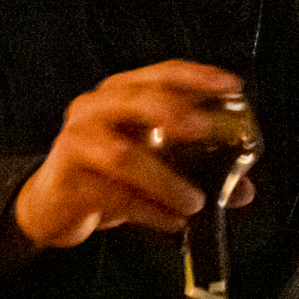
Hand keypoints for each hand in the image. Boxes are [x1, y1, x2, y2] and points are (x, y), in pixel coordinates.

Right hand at [12, 60, 254, 249]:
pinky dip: (150, 212)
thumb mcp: (153, 163)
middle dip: (176, 113)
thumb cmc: (110, 176)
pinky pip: (114, 196)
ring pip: (123, 155)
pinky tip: (173, 224)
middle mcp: (96, 107)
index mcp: (121, 93)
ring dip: (166, 180)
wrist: (54, 206)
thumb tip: (245, 189)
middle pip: (137, 99)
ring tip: (195, 203)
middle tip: (207, 132)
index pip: (162, 74)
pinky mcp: (68, 178)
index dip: (198, 77)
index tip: (233, 86)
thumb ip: (196, 169)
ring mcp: (77, 140)